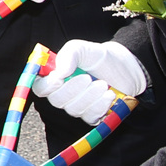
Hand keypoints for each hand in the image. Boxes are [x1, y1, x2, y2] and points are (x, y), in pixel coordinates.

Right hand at [33, 39, 147, 123]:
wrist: (125, 68)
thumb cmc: (98, 57)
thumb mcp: (81, 49)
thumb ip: (67, 56)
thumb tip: (58, 73)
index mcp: (54, 78)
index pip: (40, 88)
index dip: (46, 86)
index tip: (59, 78)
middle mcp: (63, 94)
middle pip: (56, 100)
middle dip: (73, 89)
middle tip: (88, 77)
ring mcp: (77, 106)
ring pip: (74, 109)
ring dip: (90, 96)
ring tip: (103, 84)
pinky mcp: (92, 115)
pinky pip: (90, 117)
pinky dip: (100, 106)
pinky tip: (109, 95)